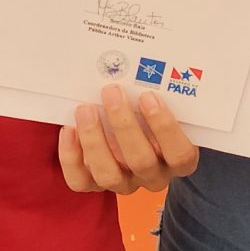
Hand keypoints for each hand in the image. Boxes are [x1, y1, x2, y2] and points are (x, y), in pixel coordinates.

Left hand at [58, 84, 200, 195]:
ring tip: (86, 109)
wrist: (128, 128)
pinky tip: (69, 129)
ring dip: (95, 140)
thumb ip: (156, 95)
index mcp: (178, 159)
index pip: (180, 154)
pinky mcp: (94, 185)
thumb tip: (140, 65)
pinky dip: (71, 156)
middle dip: (124, 125)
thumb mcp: (161, 105)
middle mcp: (152, 176)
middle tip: (110, 91)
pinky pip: (80, 181)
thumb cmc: (148, 112)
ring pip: (109, 175)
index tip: (148, 96)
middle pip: (142, 162)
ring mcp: (123, 183)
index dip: (165, 127)